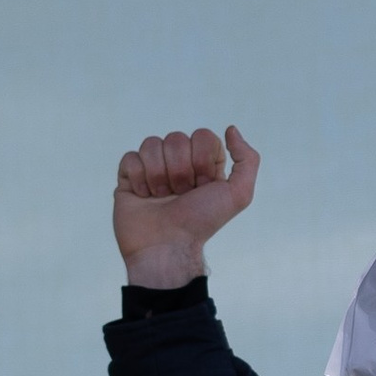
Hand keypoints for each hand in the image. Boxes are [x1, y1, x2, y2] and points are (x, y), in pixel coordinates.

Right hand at [114, 123, 259, 288]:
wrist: (167, 246)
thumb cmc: (202, 222)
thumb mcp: (238, 194)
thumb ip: (247, 159)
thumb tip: (231, 129)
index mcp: (204, 163)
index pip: (202, 135)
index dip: (202, 160)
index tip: (203, 185)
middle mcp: (178, 163)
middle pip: (176, 138)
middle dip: (180, 170)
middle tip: (181, 194)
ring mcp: (152, 169)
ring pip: (151, 144)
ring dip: (158, 175)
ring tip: (162, 198)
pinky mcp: (128, 177)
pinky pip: (130, 158)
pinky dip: (138, 179)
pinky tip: (144, 197)